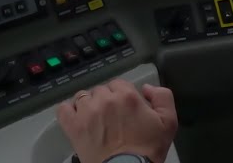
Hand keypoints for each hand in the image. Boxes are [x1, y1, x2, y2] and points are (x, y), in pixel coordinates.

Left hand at [57, 79, 177, 162]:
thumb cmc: (148, 148)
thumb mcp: (169, 122)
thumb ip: (163, 97)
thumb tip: (146, 88)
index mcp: (127, 95)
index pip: (119, 84)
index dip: (122, 96)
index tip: (125, 109)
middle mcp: (105, 99)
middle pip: (101, 90)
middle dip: (106, 101)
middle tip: (112, 118)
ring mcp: (86, 112)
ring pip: (83, 97)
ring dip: (89, 105)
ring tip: (95, 120)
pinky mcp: (73, 126)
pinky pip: (63, 109)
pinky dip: (69, 111)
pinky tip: (77, 119)